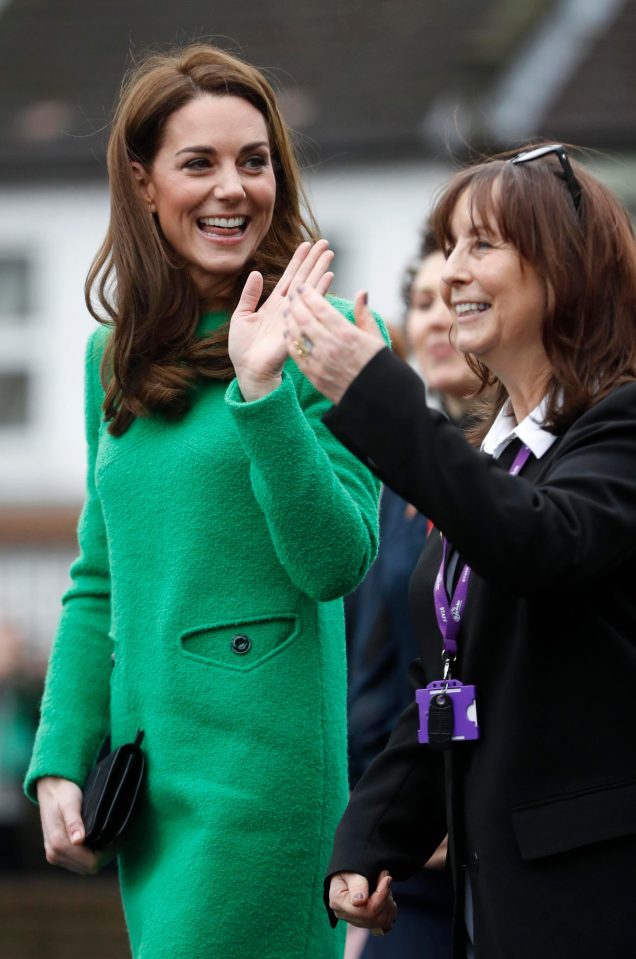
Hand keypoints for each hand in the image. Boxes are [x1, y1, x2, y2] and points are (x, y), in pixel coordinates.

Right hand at [36, 776, 112, 874]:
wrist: (50, 786)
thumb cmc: (63, 792)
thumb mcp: (70, 803)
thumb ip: (74, 822)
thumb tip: (78, 841)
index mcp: (58, 844)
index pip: (91, 863)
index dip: (108, 854)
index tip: (119, 839)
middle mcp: (54, 854)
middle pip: (88, 867)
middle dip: (105, 856)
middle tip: (119, 838)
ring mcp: (54, 855)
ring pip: (84, 867)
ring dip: (99, 856)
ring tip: (111, 838)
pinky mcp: (57, 852)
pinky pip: (79, 861)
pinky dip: (91, 855)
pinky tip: (100, 840)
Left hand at [229, 239, 333, 400]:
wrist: (249, 369)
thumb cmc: (243, 348)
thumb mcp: (241, 315)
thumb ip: (249, 295)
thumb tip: (255, 273)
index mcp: (274, 304)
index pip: (289, 277)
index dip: (297, 261)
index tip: (306, 244)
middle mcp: (287, 307)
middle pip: (303, 278)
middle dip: (314, 260)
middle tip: (325, 243)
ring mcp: (294, 314)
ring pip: (309, 287)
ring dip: (320, 270)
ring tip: (329, 253)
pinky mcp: (297, 324)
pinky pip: (310, 305)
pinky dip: (320, 290)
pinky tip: (329, 277)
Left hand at [284, 287, 384, 403]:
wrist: (375, 398)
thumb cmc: (378, 366)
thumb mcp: (376, 338)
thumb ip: (364, 315)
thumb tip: (361, 292)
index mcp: (347, 334)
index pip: (321, 308)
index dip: (309, 294)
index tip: (302, 286)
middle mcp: (331, 346)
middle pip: (305, 318)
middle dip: (295, 303)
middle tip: (291, 294)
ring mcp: (320, 362)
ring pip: (297, 336)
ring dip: (290, 320)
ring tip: (287, 310)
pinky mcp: (314, 376)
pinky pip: (297, 356)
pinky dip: (290, 342)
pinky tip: (288, 333)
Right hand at [328, 870, 396, 932]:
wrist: (346, 873)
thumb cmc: (347, 869)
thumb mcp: (350, 871)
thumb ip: (356, 885)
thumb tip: (359, 902)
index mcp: (338, 902)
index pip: (365, 909)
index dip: (381, 895)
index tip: (387, 878)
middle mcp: (346, 916)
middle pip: (375, 916)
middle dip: (385, 897)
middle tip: (385, 878)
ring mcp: (356, 921)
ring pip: (382, 921)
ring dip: (389, 903)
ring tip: (385, 886)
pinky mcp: (366, 923)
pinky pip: (384, 923)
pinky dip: (390, 910)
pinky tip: (386, 897)